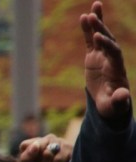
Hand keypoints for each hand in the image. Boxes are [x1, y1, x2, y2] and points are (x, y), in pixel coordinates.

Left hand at [17, 134, 72, 161]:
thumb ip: (26, 158)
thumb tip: (36, 145)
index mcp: (35, 144)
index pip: (25, 145)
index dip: (28, 156)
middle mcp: (48, 140)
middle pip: (37, 146)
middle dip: (40, 161)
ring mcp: (60, 141)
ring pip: (47, 152)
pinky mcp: (70, 147)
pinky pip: (58, 158)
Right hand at [82, 1, 131, 122]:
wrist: (110, 103)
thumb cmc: (112, 106)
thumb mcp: (115, 106)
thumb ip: (119, 100)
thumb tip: (123, 95)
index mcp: (117, 69)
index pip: (114, 53)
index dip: (107, 45)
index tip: (98, 38)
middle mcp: (112, 59)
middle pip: (109, 40)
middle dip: (102, 29)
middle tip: (93, 16)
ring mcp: (103, 56)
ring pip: (101, 36)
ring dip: (98, 22)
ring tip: (93, 8)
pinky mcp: (94, 56)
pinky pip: (91, 40)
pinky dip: (88, 29)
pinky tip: (84, 17)